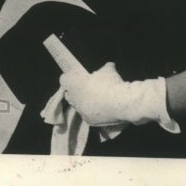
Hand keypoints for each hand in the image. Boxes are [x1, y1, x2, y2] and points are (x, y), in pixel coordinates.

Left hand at [59, 62, 179, 131]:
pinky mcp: (88, 120)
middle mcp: (73, 98)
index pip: (64, 79)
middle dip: (75, 90)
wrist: (122, 103)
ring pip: (77, 105)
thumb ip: (105, 67)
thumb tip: (110, 65)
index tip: (77, 76)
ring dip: (83, 101)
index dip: (70, 76)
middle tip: (85, 87)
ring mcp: (80, 110)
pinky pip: (86, 114)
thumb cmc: (111, 83)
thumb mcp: (108, 70)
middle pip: (68, 94)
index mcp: (72, 83)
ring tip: (94, 98)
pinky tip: (100, 108)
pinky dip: (91, 111)